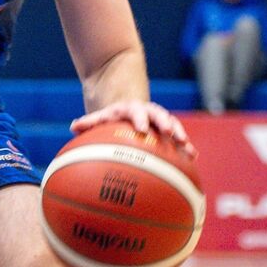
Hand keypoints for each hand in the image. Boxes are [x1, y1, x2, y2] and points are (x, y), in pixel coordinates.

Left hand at [71, 99, 196, 157]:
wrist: (127, 106)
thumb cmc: (111, 117)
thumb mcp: (101, 117)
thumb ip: (89, 122)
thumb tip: (74, 127)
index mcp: (131, 109)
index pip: (135, 111)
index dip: (139, 119)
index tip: (141, 129)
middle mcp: (148, 112)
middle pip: (159, 115)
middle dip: (165, 123)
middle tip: (171, 133)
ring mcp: (160, 120)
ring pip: (173, 125)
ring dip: (181, 136)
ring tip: (189, 150)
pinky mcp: (168, 130)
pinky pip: (178, 137)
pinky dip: (185, 147)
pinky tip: (192, 159)